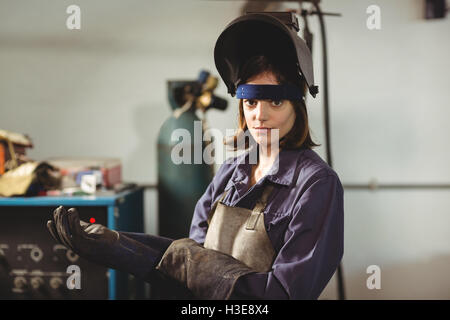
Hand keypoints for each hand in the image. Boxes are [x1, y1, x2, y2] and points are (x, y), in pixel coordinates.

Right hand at [46, 206, 161, 279]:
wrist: (123, 250)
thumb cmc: (108, 241)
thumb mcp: (92, 232)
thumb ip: (82, 226)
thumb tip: (72, 217)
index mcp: (78, 247)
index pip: (61, 239)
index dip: (53, 231)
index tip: (49, 220)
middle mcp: (79, 249)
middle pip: (63, 236)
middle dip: (58, 221)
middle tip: (58, 208)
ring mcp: (84, 248)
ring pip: (68, 235)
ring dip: (64, 221)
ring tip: (64, 209)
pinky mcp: (91, 245)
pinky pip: (78, 233)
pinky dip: (73, 221)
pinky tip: (73, 211)